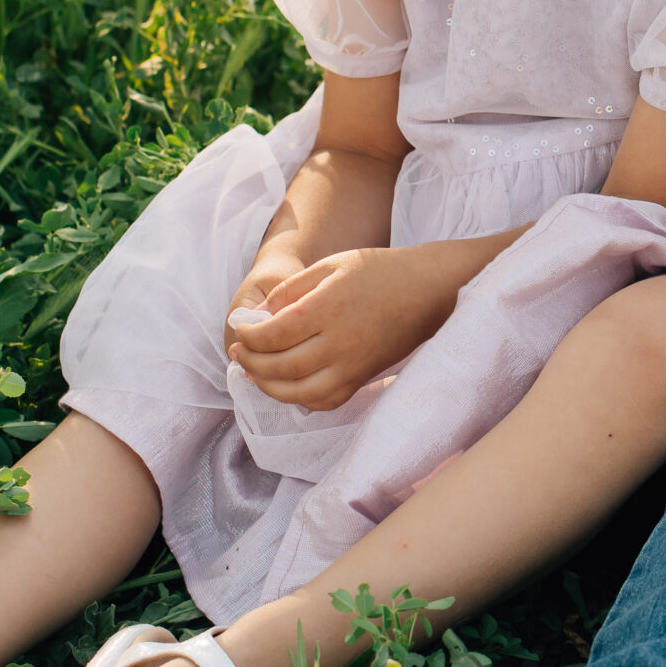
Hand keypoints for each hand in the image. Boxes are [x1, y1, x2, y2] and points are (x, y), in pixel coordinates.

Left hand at [229, 246, 458, 409]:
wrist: (427, 290)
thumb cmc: (378, 271)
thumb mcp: (331, 265)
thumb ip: (291, 291)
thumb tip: (258, 317)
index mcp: (329, 308)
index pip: (275, 334)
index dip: (249, 336)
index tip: (241, 330)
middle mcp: (340, 342)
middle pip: (281, 366)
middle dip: (251, 363)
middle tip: (238, 353)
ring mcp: (353, 365)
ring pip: (299, 392)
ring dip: (269, 387)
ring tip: (255, 373)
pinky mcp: (363, 377)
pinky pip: (325, 401)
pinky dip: (301, 399)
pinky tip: (289, 386)